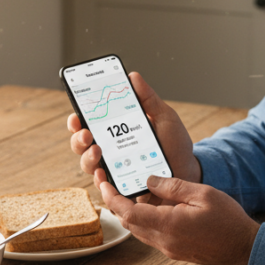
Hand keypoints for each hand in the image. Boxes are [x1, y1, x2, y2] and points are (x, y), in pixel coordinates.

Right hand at [67, 72, 201, 190]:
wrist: (188, 171)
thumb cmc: (175, 145)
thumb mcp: (164, 117)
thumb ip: (149, 99)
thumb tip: (133, 76)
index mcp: (117, 131)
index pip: (90, 123)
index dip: (77, 119)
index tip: (76, 114)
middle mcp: (110, 149)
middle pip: (81, 144)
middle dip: (78, 138)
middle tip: (86, 133)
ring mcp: (114, 169)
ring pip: (88, 164)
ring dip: (87, 157)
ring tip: (97, 150)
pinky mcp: (121, 188)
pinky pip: (103, 187)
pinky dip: (100, 180)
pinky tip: (103, 174)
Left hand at [98, 175, 258, 264]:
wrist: (243, 249)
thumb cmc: (228, 222)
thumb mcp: (203, 194)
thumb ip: (173, 186)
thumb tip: (149, 180)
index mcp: (168, 224)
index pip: (129, 212)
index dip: (112, 197)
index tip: (104, 183)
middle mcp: (164, 240)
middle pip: (129, 223)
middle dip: (115, 204)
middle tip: (110, 185)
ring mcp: (168, 248)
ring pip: (137, 231)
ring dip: (128, 214)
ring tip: (125, 194)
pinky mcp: (174, 251)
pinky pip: (150, 236)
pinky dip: (142, 221)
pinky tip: (148, 208)